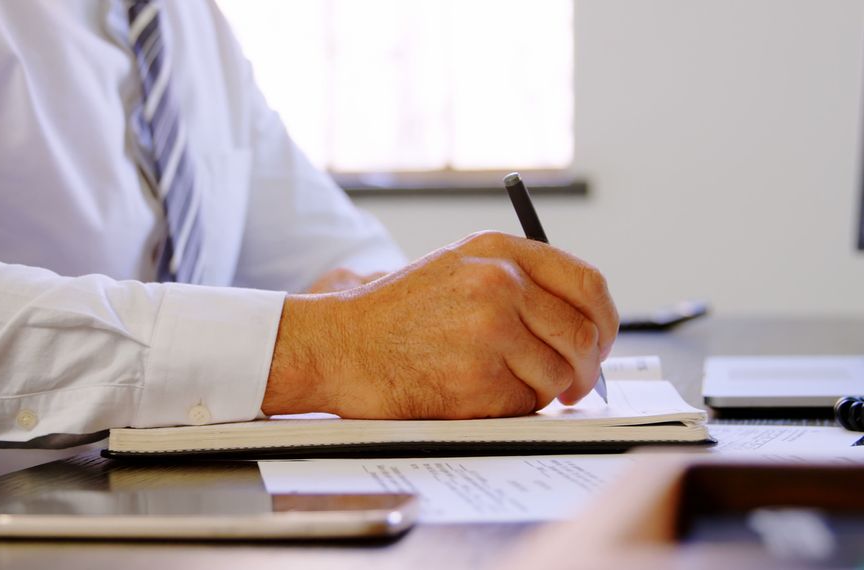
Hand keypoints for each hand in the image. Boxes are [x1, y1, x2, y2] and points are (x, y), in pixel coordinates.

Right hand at [263, 231, 617, 418]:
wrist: (339, 346)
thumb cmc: (394, 315)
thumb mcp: (458, 268)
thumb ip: (520, 282)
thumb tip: (583, 324)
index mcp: (498, 251)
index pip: (587, 284)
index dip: (604, 321)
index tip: (600, 341)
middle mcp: (499, 284)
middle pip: (584, 335)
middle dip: (584, 368)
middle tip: (572, 383)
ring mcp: (489, 331)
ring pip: (559, 376)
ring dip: (541, 390)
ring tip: (500, 382)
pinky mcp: (477, 379)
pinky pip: (525, 405)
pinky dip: (510, 407)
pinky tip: (474, 392)